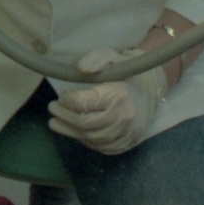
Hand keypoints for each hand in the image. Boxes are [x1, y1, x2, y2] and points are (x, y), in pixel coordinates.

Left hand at [47, 48, 167, 155]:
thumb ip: (96, 59)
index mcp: (119, 96)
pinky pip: (100, 146)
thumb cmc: (126, 73)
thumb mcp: (112, 57)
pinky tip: (74, 130)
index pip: (85, 103)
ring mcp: (125, 134)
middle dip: (64, 116)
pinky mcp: (125, 144)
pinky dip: (83, 139)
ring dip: (69, 130)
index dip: (68, 100)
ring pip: (90, 138)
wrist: (150, 91)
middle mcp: (124, 117)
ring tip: (55, 121)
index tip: (61, 95)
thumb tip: (81, 68)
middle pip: (85, 123)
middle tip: (53, 108)